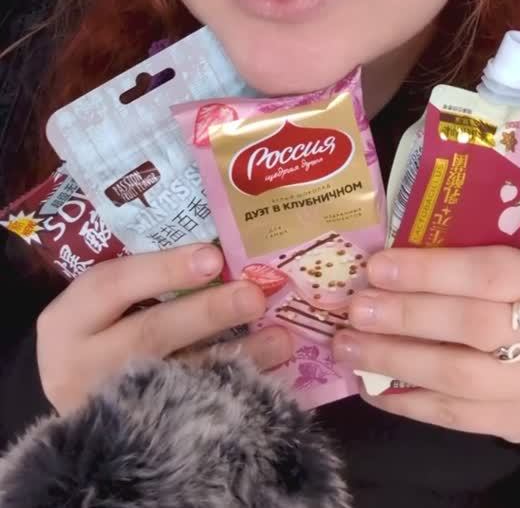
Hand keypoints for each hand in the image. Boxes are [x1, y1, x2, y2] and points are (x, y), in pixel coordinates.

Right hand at [37, 243, 291, 413]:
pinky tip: (265, 380)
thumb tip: (216, 252)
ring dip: (235, 356)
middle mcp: (81, 367)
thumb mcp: (97, 310)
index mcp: (68, 323)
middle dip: (207, 313)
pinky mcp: (137, 440)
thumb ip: (139, 284)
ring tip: (280, 339)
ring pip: (178, 381)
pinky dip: (231, 394)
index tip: (213, 257)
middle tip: (255, 296)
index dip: (164, 270)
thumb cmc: (94, 339)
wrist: (67, 410)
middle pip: (149, 336)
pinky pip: (190, 416)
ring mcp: (109, 410)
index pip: (113, 286)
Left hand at [333, 246, 519, 442]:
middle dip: (404, 316)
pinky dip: (404, 401)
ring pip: (456, 376)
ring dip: (393, 360)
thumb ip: (466, 265)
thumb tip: (387, 264)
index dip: (429, 271)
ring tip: (347, 347)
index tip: (377, 267)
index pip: (487, 273)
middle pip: (471, 325)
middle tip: (355, 310)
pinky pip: (451, 415)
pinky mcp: (513, 425)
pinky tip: (369, 386)